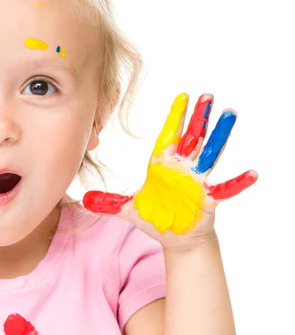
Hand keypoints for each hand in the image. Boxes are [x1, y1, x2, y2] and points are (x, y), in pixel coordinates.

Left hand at [83, 93, 257, 246]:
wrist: (175, 239)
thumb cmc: (156, 219)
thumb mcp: (128, 210)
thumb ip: (108, 202)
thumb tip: (82, 199)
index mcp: (163, 166)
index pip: (169, 137)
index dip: (176, 118)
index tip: (182, 96)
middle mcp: (182, 169)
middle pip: (192, 138)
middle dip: (198, 118)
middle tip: (207, 96)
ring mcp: (197, 182)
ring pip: (210, 154)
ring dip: (219, 136)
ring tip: (230, 115)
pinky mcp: (208, 199)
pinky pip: (226, 189)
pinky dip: (238, 182)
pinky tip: (253, 173)